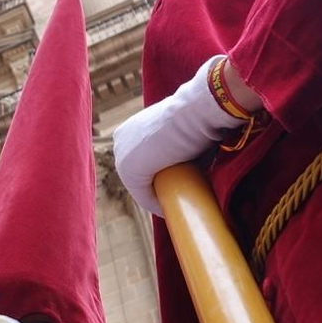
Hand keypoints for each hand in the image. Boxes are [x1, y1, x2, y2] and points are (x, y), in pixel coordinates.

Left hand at [112, 57, 262, 214]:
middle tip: (179, 200)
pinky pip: (143, 195)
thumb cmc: (199, 117)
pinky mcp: (129, 170)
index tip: (178, 188)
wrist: (196, 111)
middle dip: (157, 188)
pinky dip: (156, 205)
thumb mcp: (187, 132)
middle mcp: (122, 139)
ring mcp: (122, 154)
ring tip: (178, 207)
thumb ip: (182, 146)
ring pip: (140, 186)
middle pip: (140, 174)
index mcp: (133, 127)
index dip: (159, 176)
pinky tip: (171, 211)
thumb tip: (198, 163)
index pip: (144, 160)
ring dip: (157, 198)